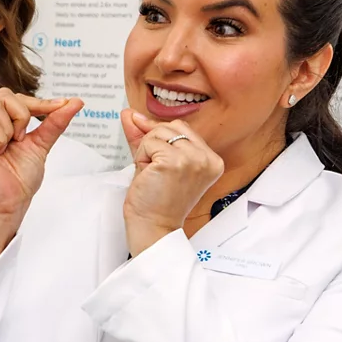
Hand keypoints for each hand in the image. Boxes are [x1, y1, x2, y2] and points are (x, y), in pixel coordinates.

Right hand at [0, 90, 84, 257]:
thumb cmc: (19, 178)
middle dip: (22, 117)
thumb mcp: (41, 143)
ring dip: (10, 132)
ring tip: (4, 150)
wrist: (12, 202)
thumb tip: (76, 102)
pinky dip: (0, 139)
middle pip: (4, 96)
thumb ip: (54, 121)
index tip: (59, 107)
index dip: (35, 102)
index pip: (9, 96)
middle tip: (19, 140)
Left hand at [120, 110, 223, 255]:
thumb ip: (145, 136)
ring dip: (146, 151)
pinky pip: (147, 142)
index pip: (182, 128)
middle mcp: (207, 158)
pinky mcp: (174, 161)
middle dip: (153, 145)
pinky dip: (141, 158)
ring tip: (153, 175)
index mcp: (212, 160)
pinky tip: (148, 176)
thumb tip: (130, 114)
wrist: (153, 227)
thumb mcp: (155, 162)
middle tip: (155, 174)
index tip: (156, 162)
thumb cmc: (155, 201)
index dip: (161, 138)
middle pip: (170, 126)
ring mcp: (193, 159)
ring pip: (157, 132)